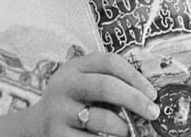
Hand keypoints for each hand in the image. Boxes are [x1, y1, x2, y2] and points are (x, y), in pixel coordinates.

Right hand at [23, 52, 158, 135]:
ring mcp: (57, 110)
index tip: (153, 94)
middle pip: (106, 86)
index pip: (110, 62)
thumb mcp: (88, 85)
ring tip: (128, 131)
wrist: (37, 125)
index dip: (135, 77)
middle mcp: (64, 85)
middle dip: (135, 100)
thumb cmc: (77, 102)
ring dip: (122, 127)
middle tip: (153, 112)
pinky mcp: (56, 134)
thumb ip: (113, 85)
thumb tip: (149, 101)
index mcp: (75, 66)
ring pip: (99, 118)